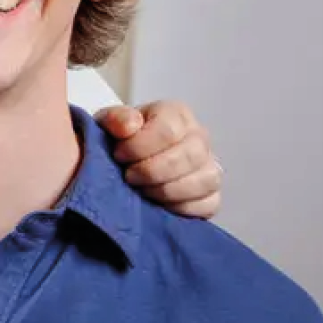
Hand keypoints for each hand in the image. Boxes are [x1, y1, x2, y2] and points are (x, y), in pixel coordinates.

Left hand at [95, 100, 222, 218]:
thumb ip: (116, 118)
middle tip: (129, 176)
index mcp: (177, 114)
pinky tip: (160, 205)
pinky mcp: (211, 195)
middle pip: (190, 155)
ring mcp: (209, 166)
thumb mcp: (111, 124)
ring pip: (206, 180)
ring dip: (169, 191)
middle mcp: (199, 138)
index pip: (168, 130)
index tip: (119, 155)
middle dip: (153, 171)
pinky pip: (210, 204)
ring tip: (143, 191)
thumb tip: (129, 126)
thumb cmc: (122, 139)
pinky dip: (184, 208)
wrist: (126, 161)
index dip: (140, 146)